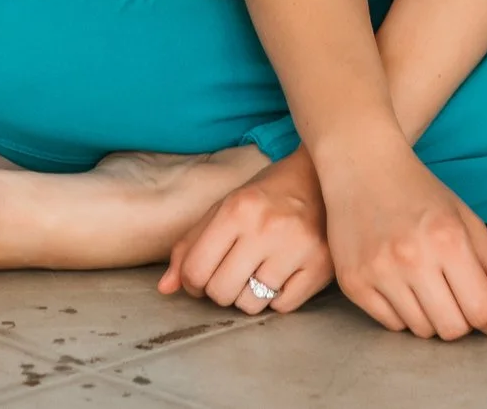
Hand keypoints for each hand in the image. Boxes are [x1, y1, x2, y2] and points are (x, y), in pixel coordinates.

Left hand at [157, 145, 332, 315]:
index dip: (192, 281)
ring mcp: (297, 248)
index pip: (195, 270)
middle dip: (220, 289)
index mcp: (236, 209)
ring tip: (258, 272)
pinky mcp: (321, 265)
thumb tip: (165, 288)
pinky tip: (282, 274)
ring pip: (251, 304)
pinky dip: (277, 298)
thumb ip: (191, 245)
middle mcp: (266, 228)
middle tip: (232, 273)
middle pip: (221, 292)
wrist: (321, 179)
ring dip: (249, 296)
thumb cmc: (266, 196)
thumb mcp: (224, 208)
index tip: (202, 276)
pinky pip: (282, 307)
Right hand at [316, 136, 486, 338]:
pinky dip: (403, 314)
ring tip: (427, 285)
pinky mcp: (353, 282)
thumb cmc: (418, 192)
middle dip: (464, 322)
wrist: (362, 166)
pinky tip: (402, 284)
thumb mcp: (466, 221)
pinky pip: (391, 325)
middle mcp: (412, 258)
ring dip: (432, 318)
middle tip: (459, 299)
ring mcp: (378, 272)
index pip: (482, 311)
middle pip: (452, 329)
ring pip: (422, 332)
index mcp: (448, 239)